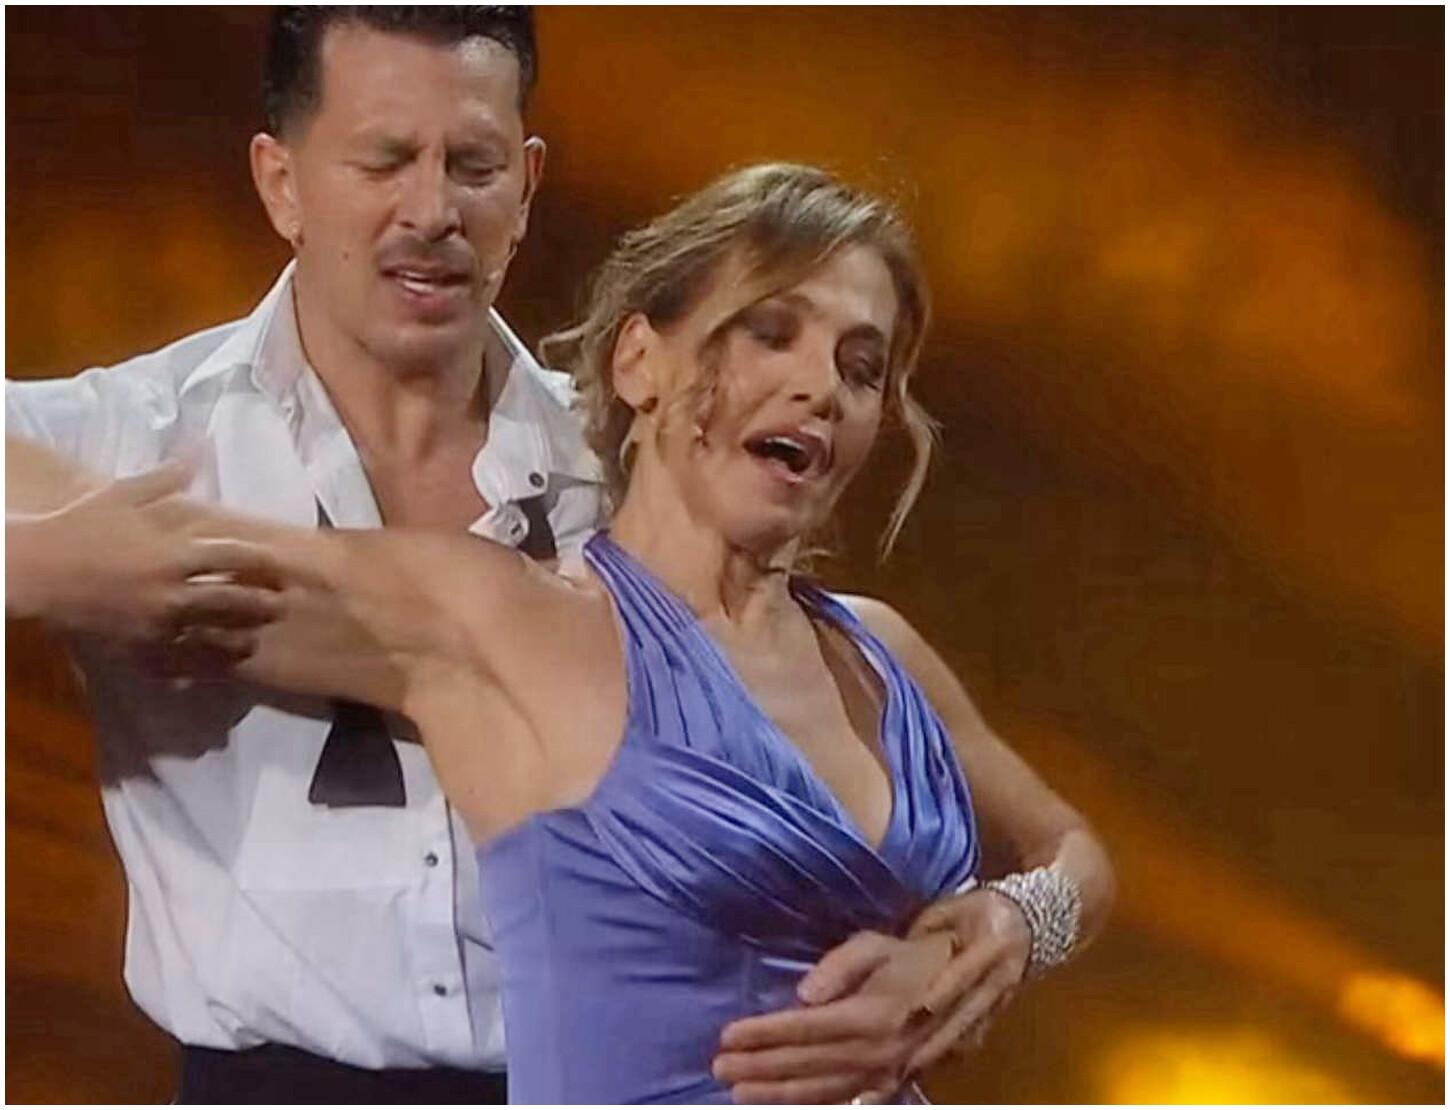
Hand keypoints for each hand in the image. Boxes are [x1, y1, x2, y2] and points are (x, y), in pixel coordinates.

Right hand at [7, 463, 281, 672]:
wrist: (31, 569)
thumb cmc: (78, 526)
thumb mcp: (121, 494)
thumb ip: (166, 477)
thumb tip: (202, 450)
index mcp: (173, 553)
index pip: (234, 557)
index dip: (261, 560)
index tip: (277, 563)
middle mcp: (171, 592)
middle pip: (232, 601)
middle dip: (259, 603)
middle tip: (280, 605)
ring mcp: (154, 624)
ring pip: (211, 637)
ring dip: (237, 638)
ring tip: (254, 639)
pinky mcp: (135, 647)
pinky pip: (176, 660)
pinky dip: (198, 663)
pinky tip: (210, 666)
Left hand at [712, 929, 954, 1102]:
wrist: (966, 978)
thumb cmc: (913, 954)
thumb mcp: (876, 944)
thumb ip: (838, 967)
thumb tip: (803, 995)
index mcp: (872, 1013)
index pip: (804, 1027)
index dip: (764, 1033)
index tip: (727, 1035)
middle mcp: (878, 1049)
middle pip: (807, 1063)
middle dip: (760, 1067)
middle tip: (720, 1067)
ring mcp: (886, 1072)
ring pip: (823, 1089)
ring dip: (778, 1093)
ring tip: (739, 1093)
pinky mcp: (893, 1083)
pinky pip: (846, 1100)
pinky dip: (812, 1104)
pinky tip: (784, 1104)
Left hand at [900, 887, 1031, 1074]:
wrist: (1029, 920)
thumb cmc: (982, 909)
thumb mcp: (954, 906)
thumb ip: (927, 927)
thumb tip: (900, 951)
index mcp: (991, 943)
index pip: (964, 972)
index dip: (943, 991)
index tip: (920, 1009)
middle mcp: (1001, 974)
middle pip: (969, 1010)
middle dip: (940, 1035)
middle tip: (909, 1055)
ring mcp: (1004, 996)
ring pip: (973, 1027)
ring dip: (945, 1047)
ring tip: (914, 1064)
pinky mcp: (1002, 1009)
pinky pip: (977, 1031)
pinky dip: (955, 1046)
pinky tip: (931, 1057)